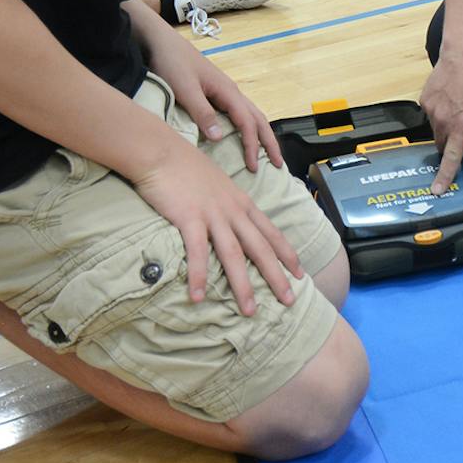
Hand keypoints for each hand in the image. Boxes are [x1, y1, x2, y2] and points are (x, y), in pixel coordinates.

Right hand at [131, 137, 301, 313]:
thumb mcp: (218, 185)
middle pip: (260, 248)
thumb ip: (228, 204)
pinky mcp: (189, 218)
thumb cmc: (187, 168)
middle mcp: (233, 211)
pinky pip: (197, 252)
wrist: (162, 151)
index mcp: (242, 203)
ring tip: (250, 311)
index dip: (287, 254)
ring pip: (234, 255)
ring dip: (243, 285)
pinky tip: (198, 297)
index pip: (271, 232)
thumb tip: (233, 221)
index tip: (300, 274)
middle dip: (277, 276)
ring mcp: (213, 215)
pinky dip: (199, 275)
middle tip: (289, 301)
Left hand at [135, 14, 283, 173]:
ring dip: (261, 134)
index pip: (247, 122)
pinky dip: (248, 127)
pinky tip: (243, 135)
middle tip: (279, 164)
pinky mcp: (215, 92)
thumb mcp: (184, 89)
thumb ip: (201, 112)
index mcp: (227, 91)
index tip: (253, 167)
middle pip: (258, 118)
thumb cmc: (171, 63)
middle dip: (269, 142)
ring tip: (268, 153)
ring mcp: (224, 91)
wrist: (160, 41)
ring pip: (251, 115)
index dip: (253, 145)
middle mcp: (231, 91)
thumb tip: (219, 138)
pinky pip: (239, 113)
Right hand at [419, 51, 462, 192]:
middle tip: (460, 134)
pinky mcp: (423, 101)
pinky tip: (447, 100)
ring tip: (456, 109)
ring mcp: (431, 111)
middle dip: (449, 146)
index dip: (445, 176)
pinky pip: (429, 116)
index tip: (437, 190)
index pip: (451, 158)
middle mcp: (444, 122)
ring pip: (435, 131)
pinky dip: (437, 114)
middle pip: (441, 146)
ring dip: (444, 128)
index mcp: (462, 127)